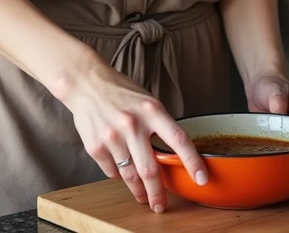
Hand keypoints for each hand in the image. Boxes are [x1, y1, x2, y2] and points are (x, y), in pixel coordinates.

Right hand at [58, 55, 206, 212]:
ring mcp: (113, 137)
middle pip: (150, 169)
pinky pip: (112, 172)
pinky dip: (118, 175)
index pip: (178, 139)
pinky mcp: (95, 147)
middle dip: (158, 194)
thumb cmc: (121, 92)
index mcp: (151, 110)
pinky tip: (121, 170)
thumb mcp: (147, 101)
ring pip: (130, 176)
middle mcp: (133, 124)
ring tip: (143, 196)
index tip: (202, 178)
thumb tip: (172, 156)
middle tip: (161, 205)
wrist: (86, 83)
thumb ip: (159, 126)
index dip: (193, 161)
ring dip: (139, 191)